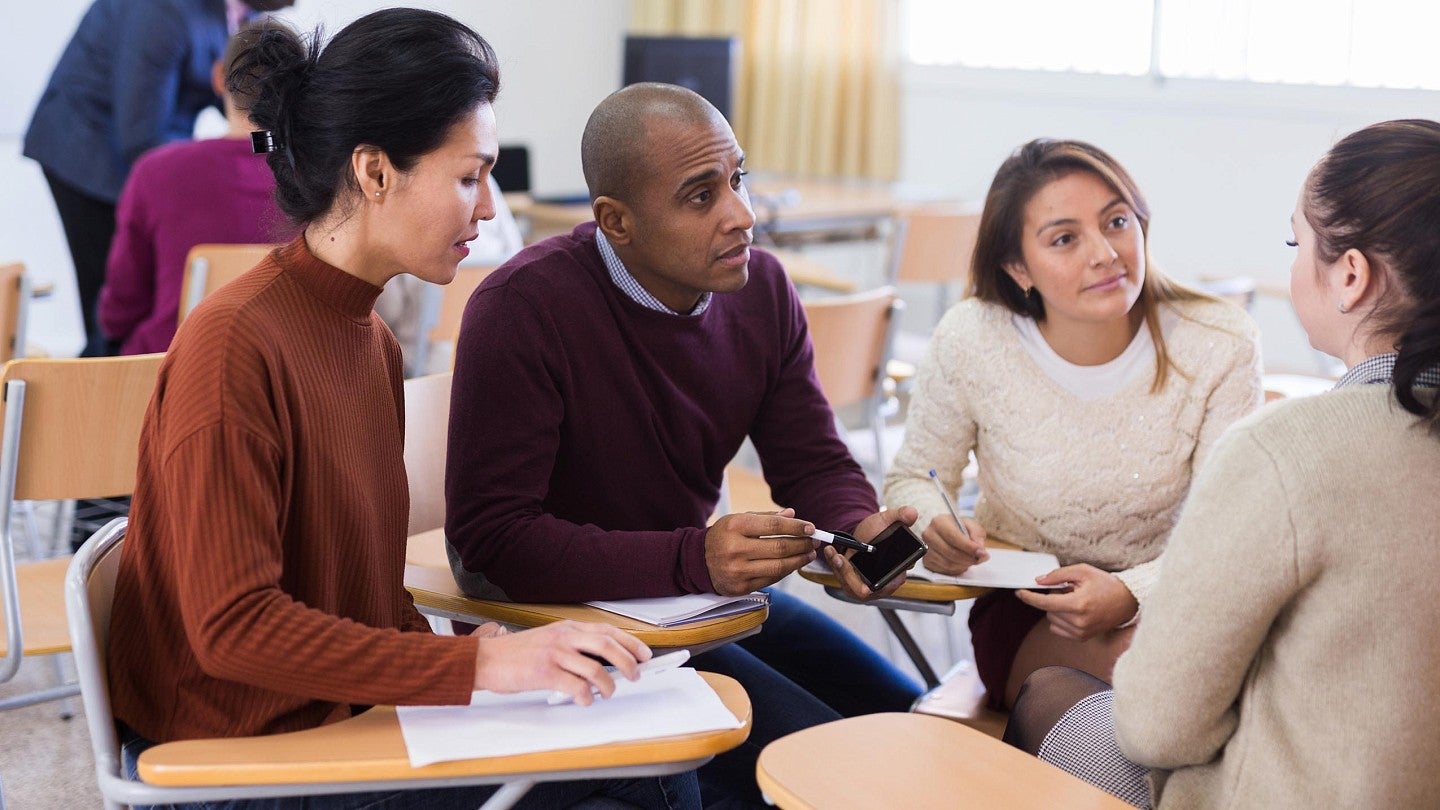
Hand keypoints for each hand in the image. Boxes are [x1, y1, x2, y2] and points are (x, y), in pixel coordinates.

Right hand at [472, 620, 650, 705]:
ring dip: (609, 684)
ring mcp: (554, 654)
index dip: (630, 642)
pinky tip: (585, 700)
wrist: (485, 659)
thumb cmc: (516, 654)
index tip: (644, 654)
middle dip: (628, 662)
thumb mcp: (548, 640)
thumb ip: (573, 646)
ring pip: (595, 668)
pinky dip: (587, 696)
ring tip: (608, 693)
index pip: (607, 630)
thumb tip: (602, 662)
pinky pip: (576, 686)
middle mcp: (563, 637)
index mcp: (567, 628)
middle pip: (607, 645)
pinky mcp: (545, 672)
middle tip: (636, 675)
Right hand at [704, 508, 817, 594]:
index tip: (811, 528)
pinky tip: (793, 564)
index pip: (774, 526)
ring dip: (799, 560)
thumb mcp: (739, 520)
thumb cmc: (723, 536)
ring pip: (778, 566)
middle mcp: (735, 548)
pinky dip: (786, 571)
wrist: (698, 561)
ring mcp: (737, 570)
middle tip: (814, 541)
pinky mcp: (740, 586)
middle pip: (779, 547)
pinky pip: (771, 579)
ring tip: (809, 554)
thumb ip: (766, 517)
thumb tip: (792, 514)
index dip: (797, 527)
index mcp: (735, 526)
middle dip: (802, 544)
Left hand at [826, 505, 919, 599]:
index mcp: (898, 572)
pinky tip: (830, 552)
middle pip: (864, 590)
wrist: (868, 532)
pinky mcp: (854, 583)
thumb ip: (901, 515)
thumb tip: (912, 513)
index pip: (889, 584)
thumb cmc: (881, 529)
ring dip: (839, 570)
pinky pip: (843, 579)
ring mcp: (867, 585)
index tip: (866, 569)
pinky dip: (835, 566)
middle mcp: (883, 584)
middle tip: (839, 558)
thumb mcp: (889, 518)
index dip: (878, 581)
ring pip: (851, 586)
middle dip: (850, 576)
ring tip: (832, 552)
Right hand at [920, 514, 988, 574]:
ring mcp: (926, 549)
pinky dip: (956, 569)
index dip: (969, 547)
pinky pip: (944, 570)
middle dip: (968, 558)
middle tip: (979, 559)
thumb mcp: (970, 524)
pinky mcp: (927, 561)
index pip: (954, 537)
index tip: (981, 552)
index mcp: (939, 522)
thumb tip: (979, 547)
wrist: (945, 532)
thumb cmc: (958, 528)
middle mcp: (929, 535)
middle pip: (950, 552)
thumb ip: (977, 533)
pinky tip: (961, 564)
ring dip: (963, 565)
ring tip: (971, 560)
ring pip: (948, 563)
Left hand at [1015, 564, 1137, 640]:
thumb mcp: (1082, 571)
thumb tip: (1038, 581)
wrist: (1127, 602)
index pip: (1045, 602)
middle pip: (1048, 609)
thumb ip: (1058, 575)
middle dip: (1053, 598)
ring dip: (1057, 609)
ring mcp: (1081, 632)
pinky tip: (1076, 612)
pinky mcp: (1082, 638)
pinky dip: (1061, 618)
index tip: (1019, 592)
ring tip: (1076, 601)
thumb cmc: (1105, 584)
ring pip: (1052, 619)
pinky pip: (1058, 628)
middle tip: (1070, 590)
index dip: (1030, 597)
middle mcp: (1079, 622)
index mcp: (1078, 604)